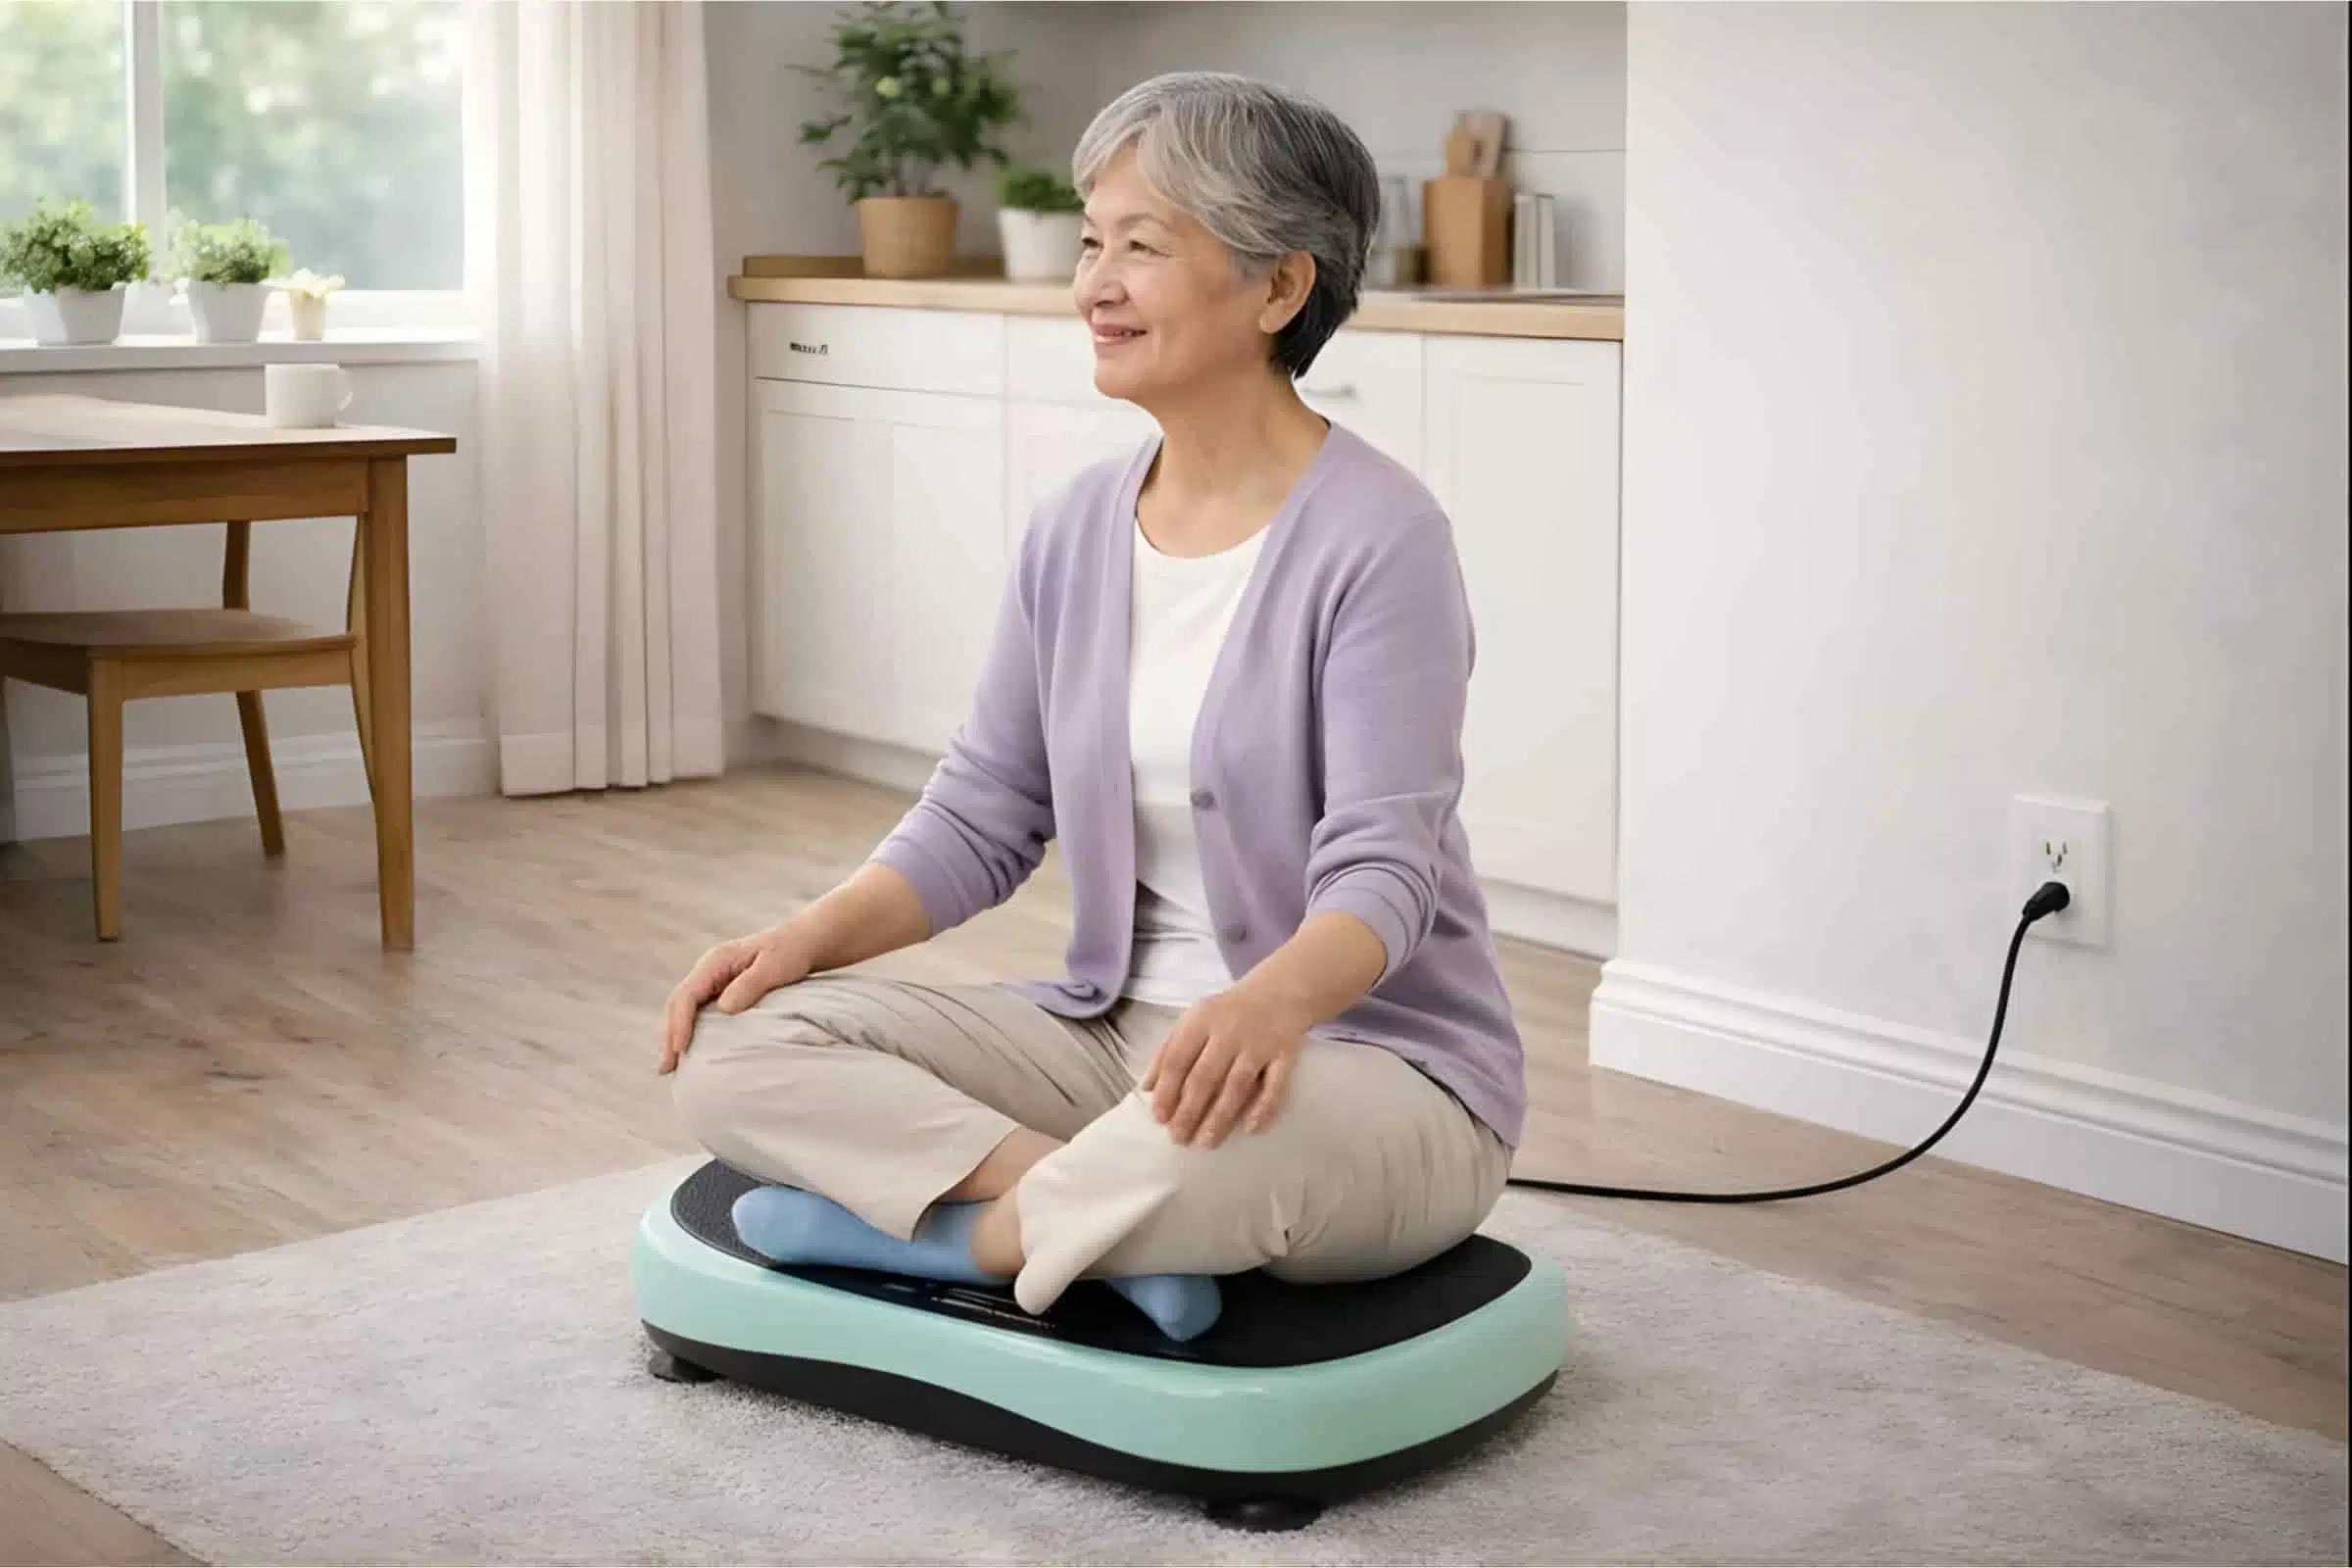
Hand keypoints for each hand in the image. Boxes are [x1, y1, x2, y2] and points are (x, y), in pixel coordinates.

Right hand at [658, 924, 813, 1073]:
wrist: (803, 943)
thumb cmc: (790, 952)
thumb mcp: (774, 966)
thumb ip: (749, 985)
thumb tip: (724, 1008)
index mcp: (716, 961)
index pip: (687, 994)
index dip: (681, 1023)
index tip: (680, 1049)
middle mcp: (708, 971)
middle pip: (678, 1004)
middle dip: (669, 1036)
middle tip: (665, 1068)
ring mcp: (713, 981)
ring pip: (684, 1010)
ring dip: (674, 1037)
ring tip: (668, 1068)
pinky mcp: (721, 992)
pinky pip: (697, 1013)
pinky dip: (689, 1032)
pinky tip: (688, 1053)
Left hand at [1140, 985, 1313, 1148]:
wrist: (1278, 993)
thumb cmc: (1227, 1013)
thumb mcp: (1193, 1021)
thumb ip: (1168, 1051)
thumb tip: (1146, 1089)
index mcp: (1201, 1021)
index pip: (1178, 1059)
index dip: (1167, 1091)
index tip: (1159, 1119)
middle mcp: (1229, 1031)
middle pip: (1205, 1077)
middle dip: (1190, 1111)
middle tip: (1179, 1138)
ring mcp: (1259, 1044)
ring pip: (1237, 1086)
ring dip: (1220, 1117)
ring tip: (1206, 1142)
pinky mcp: (1285, 1055)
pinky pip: (1275, 1086)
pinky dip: (1263, 1108)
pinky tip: (1250, 1128)